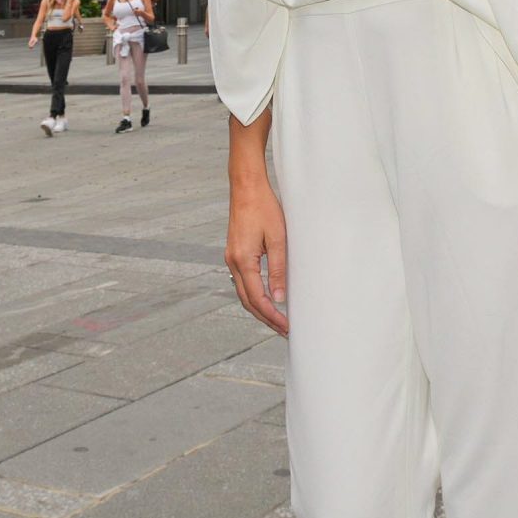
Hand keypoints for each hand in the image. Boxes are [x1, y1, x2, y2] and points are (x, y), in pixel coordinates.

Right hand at [226, 179, 290, 335]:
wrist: (246, 186)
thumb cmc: (264, 208)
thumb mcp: (278, 238)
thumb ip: (278, 270)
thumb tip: (280, 298)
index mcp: (243, 260)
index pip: (257, 298)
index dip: (272, 316)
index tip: (286, 327)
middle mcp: (233, 262)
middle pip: (248, 300)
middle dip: (266, 318)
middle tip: (284, 330)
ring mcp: (231, 258)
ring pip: (244, 293)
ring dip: (259, 308)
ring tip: (277, 319)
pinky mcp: (235, 253)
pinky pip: (243, 281)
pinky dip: (254, 294)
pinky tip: (267, 298)